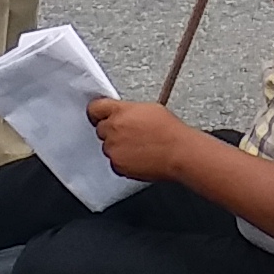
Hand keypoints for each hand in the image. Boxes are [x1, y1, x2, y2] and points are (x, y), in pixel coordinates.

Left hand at [85, 95, 205, 185]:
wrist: (178, 152)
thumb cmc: (169, 131)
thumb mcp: (148, 108)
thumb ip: (128, 110)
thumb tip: (123, 114)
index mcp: (120, 111)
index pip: (94, 108)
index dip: (98, 113)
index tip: (99, 116)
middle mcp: (113, 129)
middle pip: (100, 129)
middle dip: (111, 131)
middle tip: (128, 134)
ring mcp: (113, 148)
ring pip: (107, 147)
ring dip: (117, 147)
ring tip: (137, 147)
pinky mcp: (117, 165)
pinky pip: (114, 162)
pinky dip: (122, 161)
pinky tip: (137, 157)